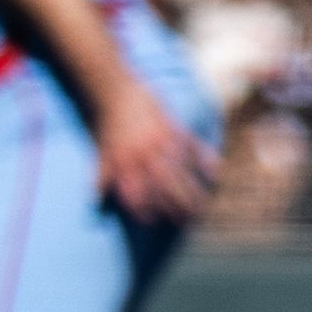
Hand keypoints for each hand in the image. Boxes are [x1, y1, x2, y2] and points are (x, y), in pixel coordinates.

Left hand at [90, 78, 214, 223]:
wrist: (115, 90)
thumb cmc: (108, 124)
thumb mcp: (102, 150)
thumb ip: (102, 177)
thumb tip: (95, 203)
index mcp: (124, 159)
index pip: (134, 190)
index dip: (142, 207)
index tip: (151, 222)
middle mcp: (143, 152)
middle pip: (162, 184)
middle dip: (174, 205)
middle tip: (186, 222)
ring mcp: (160, 140)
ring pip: (180, 170)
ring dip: (192, 190)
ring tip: (202, 207)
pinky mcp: (173, 127)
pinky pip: (191, 145)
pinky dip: (204, 158)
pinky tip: (216, 171)